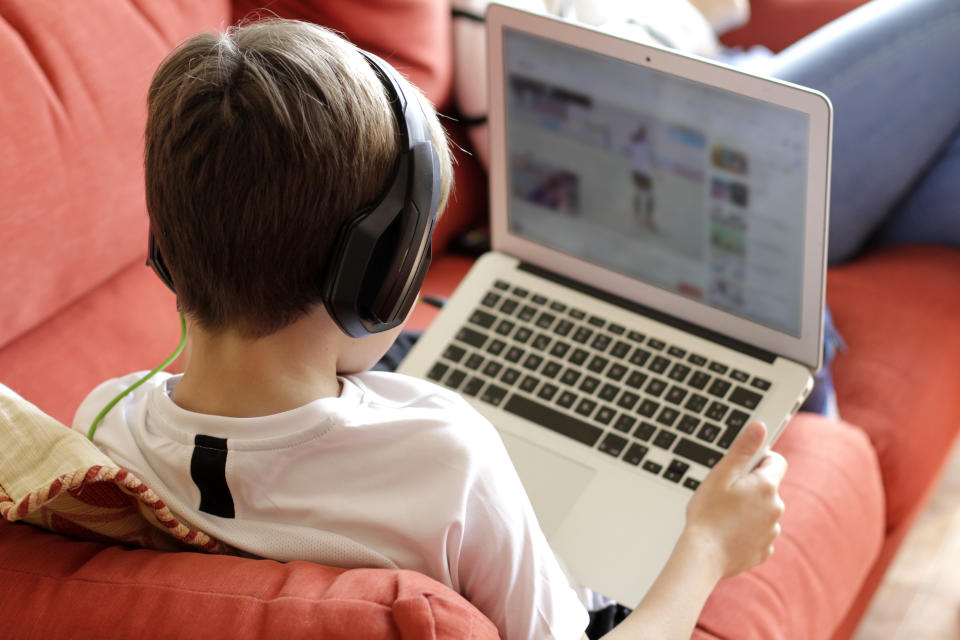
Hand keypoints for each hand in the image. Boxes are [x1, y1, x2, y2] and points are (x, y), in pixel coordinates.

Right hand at [683, 421, 786, 578]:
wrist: (703, 556)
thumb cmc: (707, 515)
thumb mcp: (720, 475)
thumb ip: (742, 450)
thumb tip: (759, 426)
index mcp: (766, 485)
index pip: (776, 461)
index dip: (759, 459)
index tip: (741, 467)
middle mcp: (776, 507)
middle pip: (768, 487)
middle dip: (750, 487)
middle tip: (724, 493)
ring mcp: (772, 531)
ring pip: (763, 511)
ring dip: (749, 510)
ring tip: (723, 516)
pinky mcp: (765, 550)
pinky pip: (759, 533)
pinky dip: (747, 531)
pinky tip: (728, 533)